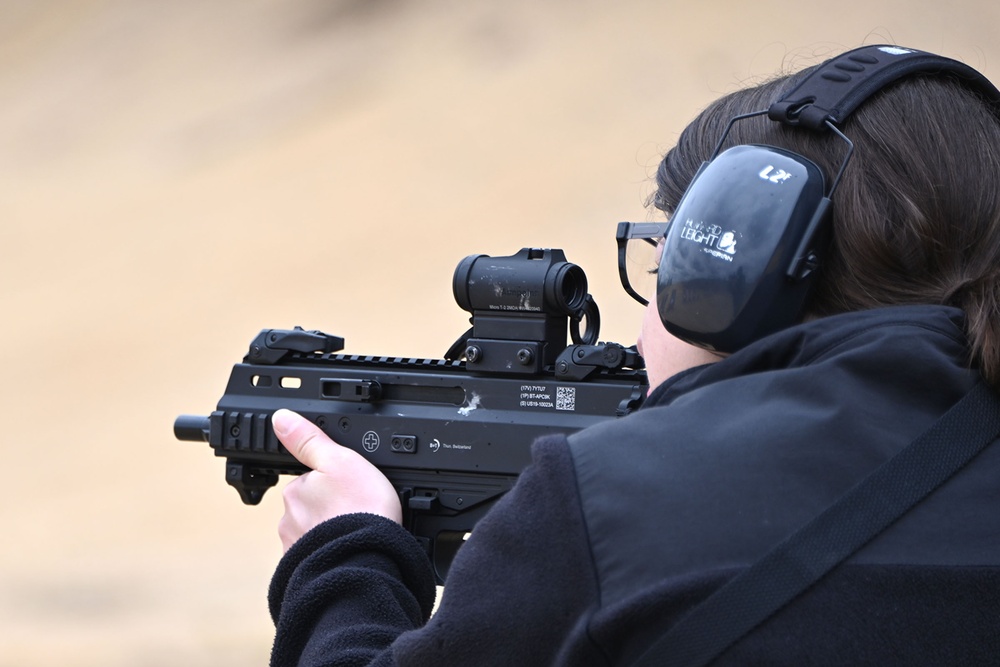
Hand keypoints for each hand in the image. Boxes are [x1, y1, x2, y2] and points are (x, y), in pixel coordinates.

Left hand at [272, 409, 401, 551]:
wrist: (368, 562)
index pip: (310, 480)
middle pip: (312, 507)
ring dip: (331, 532)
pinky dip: (334, 554)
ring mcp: (297, 550)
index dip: (333, 482)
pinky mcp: (308, 574)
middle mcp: (289, 522)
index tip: (350, 489)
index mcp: (295, 492)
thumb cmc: (360, 510)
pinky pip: (321, 557)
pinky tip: (351, 552)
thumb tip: (281, 418)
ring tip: (356, 532)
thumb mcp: (342, 460)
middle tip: (356, 510)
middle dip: (330, 508)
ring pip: (315, 533)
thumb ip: (310, 439)